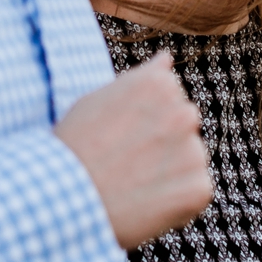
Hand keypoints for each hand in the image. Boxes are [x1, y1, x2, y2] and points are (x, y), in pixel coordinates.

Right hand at [54, 51, 213, 248]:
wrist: (63, 200)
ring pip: (190, 158)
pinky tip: (146, 203)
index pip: (169, 94)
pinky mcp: (198, 188)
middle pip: (183, 124)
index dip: (145, 116)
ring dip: (171, 170)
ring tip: (133, 184)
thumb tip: (167, 59)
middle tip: (127, 161)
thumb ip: (140, 78)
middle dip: (164, 140)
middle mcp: (184, 112)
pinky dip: (177, 200)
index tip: (122, 133)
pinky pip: (196, 191)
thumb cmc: (74, 147)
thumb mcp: (97, 99)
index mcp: (161, 84)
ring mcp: (194, 151)